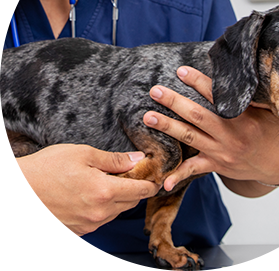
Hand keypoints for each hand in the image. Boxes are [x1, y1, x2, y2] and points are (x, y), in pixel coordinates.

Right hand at [0, 144, 159, 235]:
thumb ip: (116, 160)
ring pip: (116, 211)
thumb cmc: (49, 166)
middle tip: (130, 174)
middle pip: (131, 202)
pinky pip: (101, 219)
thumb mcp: (85, 154)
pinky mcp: (77, 230)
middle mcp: (99, 213)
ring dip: (119, 198)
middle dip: (135, 188)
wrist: (18, 188)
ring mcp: (88, 224)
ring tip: (108, 181)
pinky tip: (93, 193)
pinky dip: (105, 207)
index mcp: (104, 192)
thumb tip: (138, 160)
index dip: (151, 183)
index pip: (140, 191)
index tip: (155, 177)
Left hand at [143, 67, 278, 196]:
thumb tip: (236, 77)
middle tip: (156, 91)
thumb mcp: (268, 112)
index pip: (216, 97)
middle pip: (198, 116)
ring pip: (190, 138)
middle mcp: (230, 136)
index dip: (198, 82)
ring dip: (168, 127)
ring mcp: (221, 152)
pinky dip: (178, 175)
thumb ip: (251, 98)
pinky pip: (195, 171)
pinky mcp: (216, 165)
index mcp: (243, 119)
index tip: (181, 71)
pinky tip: (164, 182)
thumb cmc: (273, 133)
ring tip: (148, 117)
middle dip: (175, 102)